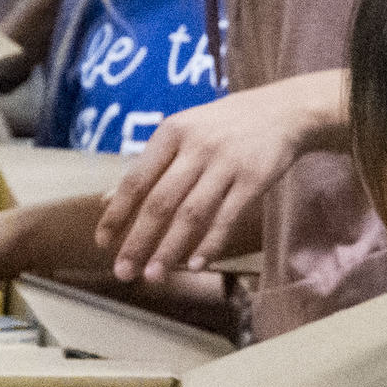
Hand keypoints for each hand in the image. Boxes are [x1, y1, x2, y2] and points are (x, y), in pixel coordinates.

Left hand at [91, 77, 338, 283]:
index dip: (116, 213)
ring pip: (191, 214)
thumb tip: (106, 199)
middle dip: (138, 240)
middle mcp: (197, 147)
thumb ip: (149, 165)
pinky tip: (195, 265)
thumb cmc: (224, 126)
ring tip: (154, 275)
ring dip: (170, 249)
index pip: (136, 179)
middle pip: (160, 202)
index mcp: (172, 132)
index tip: (102, 243)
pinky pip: (227, 218)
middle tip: (123, 271)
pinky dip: (210, 243)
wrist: (284, 111)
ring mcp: (227, 163)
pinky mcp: (255, 179)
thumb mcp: (183, 132)